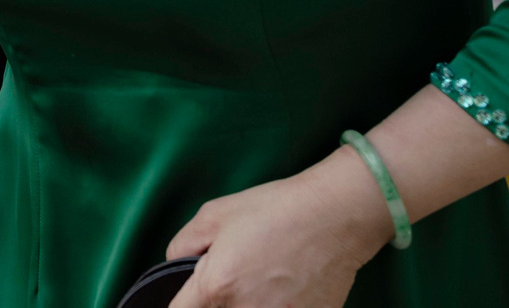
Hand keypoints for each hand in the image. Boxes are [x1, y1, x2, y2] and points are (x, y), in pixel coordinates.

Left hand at [164, 148, 394, 307]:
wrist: (334, 215)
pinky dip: (277, 304)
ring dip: (246, 302)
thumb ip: (181, 248)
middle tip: (234, 275)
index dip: (179, 303)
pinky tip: (285, 286)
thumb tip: (175, 270)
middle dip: (215, 300)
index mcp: (216, 286)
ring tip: (263, 277)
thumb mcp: (212, 216)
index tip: (187, 297)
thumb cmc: (273, 210)